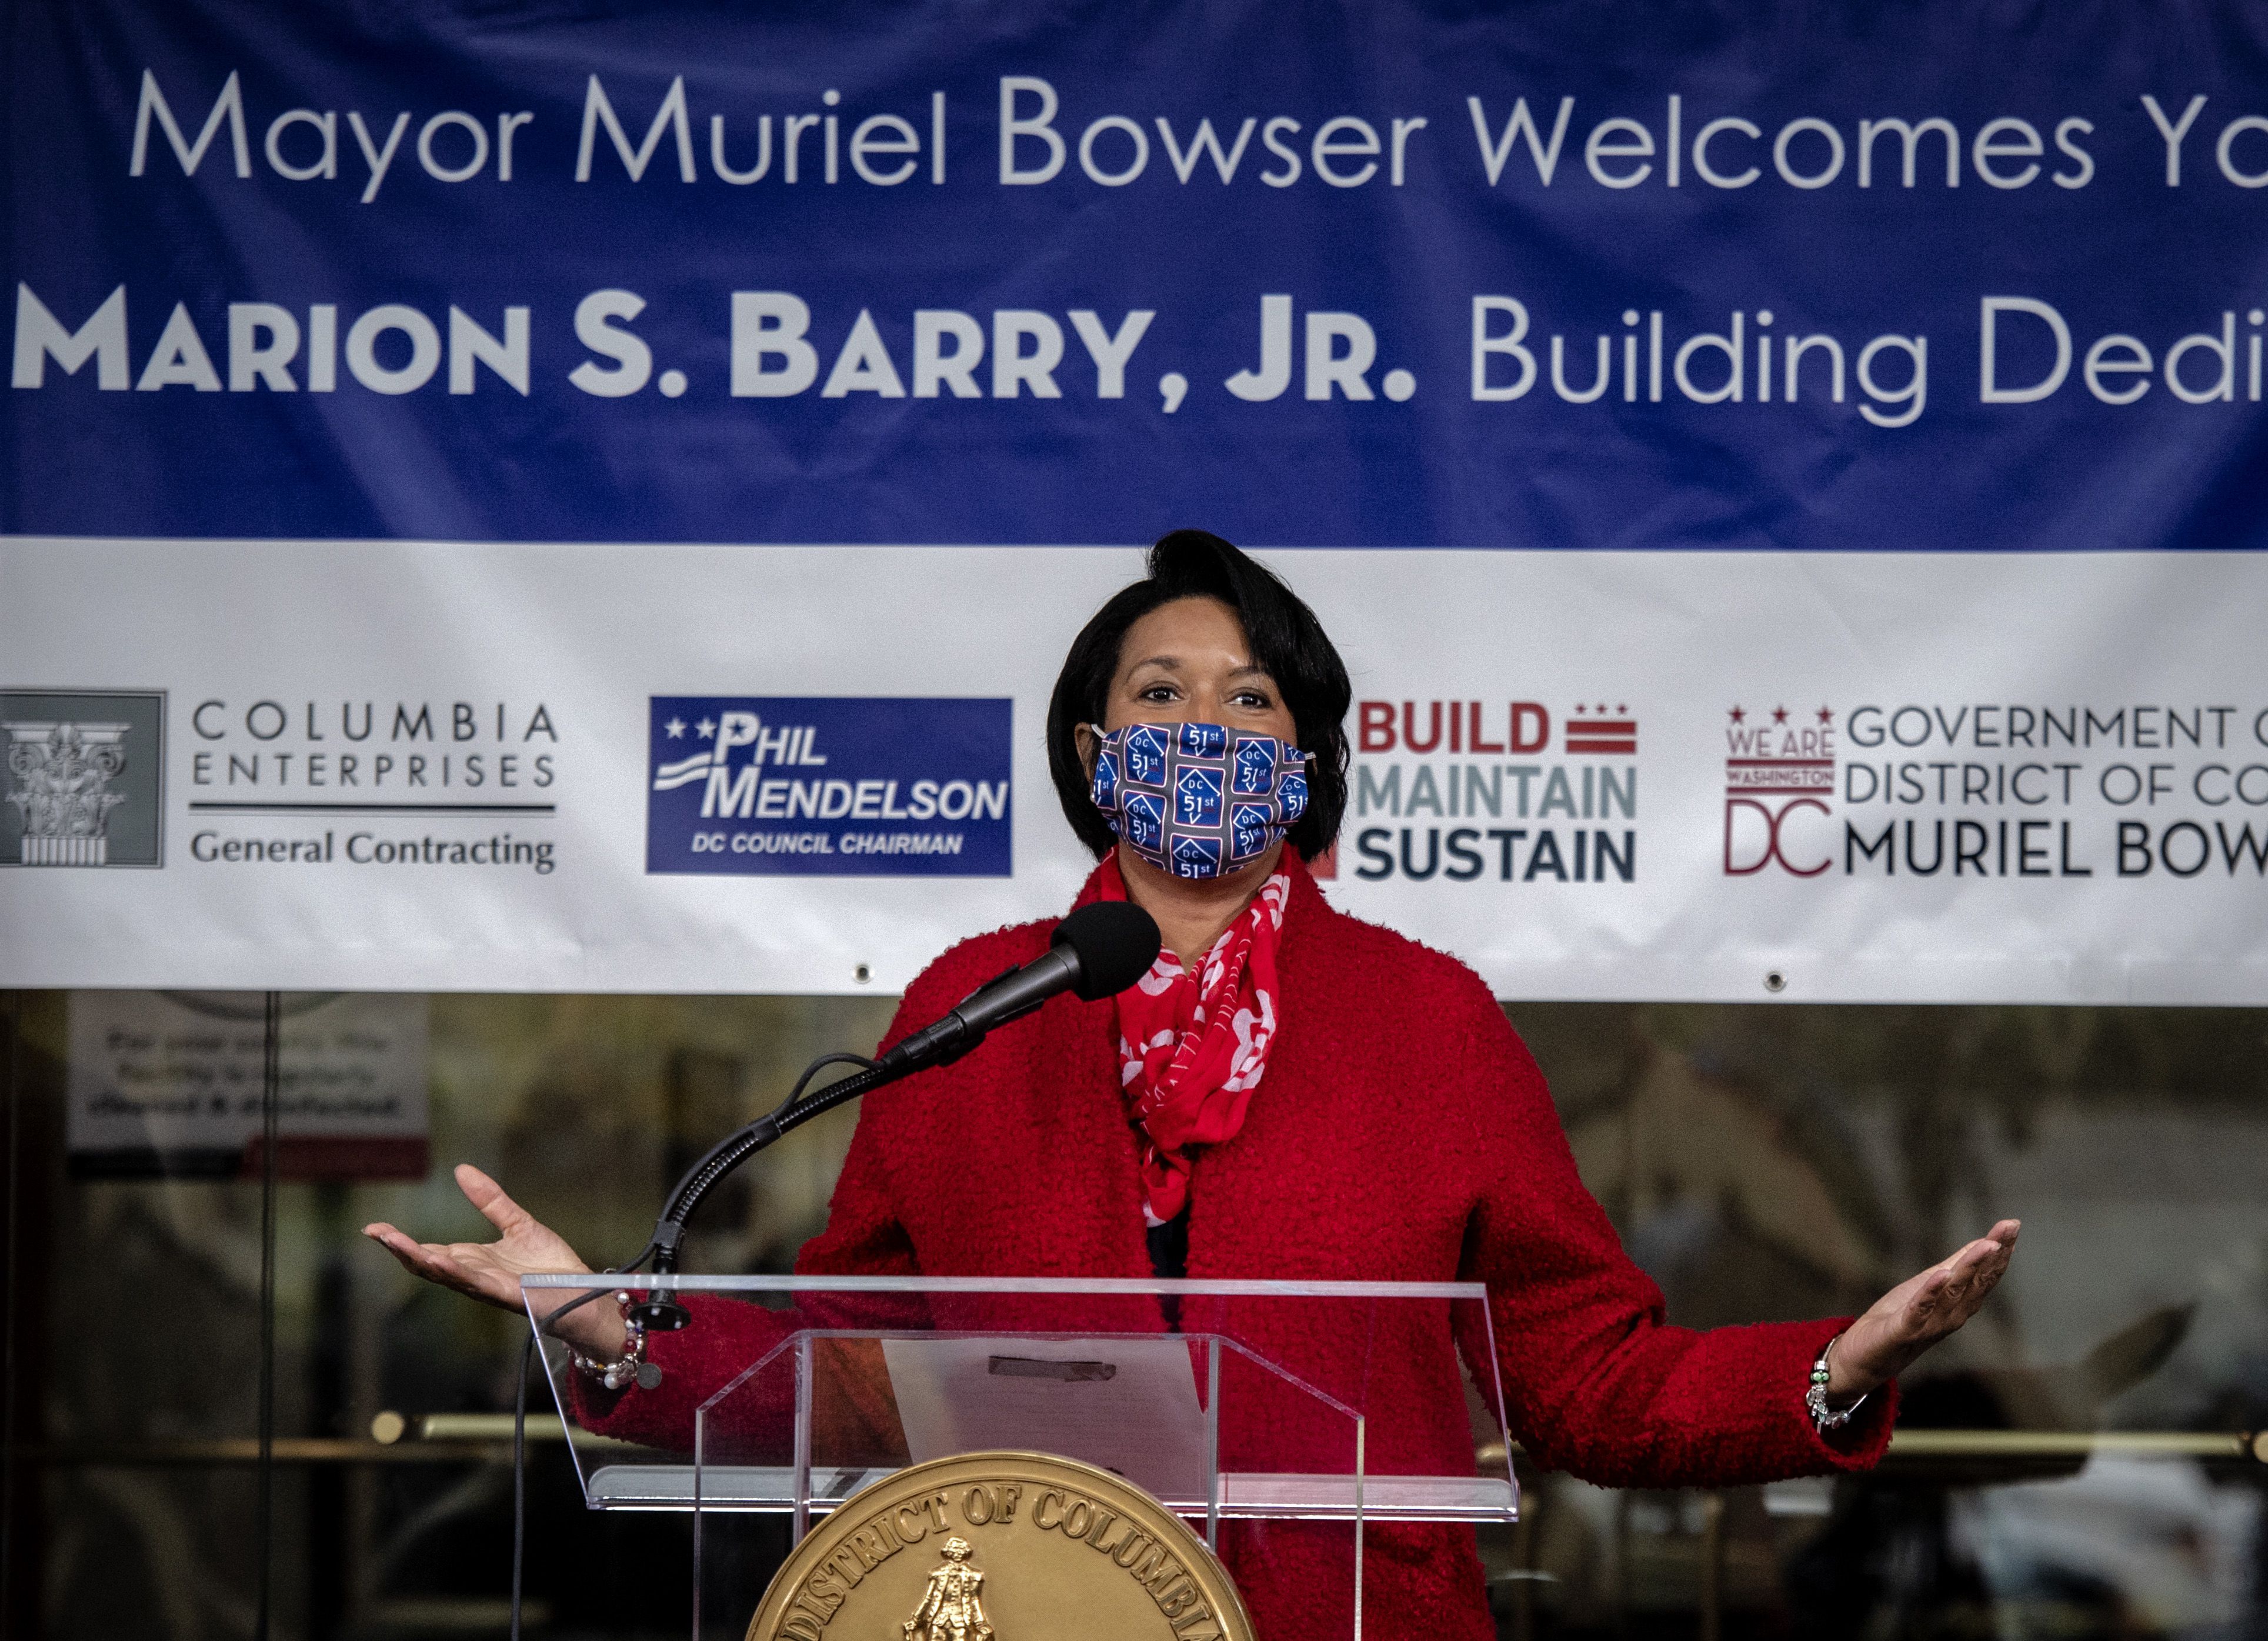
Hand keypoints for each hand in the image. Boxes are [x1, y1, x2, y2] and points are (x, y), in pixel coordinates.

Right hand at [363, 1163, 625, 1359]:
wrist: (582, 1292)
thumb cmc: (550, 1266)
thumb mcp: (518, 1223)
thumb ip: (490, 1200)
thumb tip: (461, 1170)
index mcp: (473, 1260)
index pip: (428, 1250)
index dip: (400, 1241)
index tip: (373, 1228)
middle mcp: (474, 1275)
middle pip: (428, 1264)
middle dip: (400, 1249)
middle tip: (375, 1232)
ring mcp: (488, 1286)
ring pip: (445, 1274)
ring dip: (419, 1259)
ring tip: (396, 1243)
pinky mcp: (507, 1294)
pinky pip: (476, 1283)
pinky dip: (455, 1272)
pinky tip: (438, 1260)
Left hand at [1829, 1219, 2018, 1401]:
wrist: (1865, 1357)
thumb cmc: (1899, 1319)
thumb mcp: (1928, 1284)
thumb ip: (1956, 1267)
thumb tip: (1984, 1242)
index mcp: (1958, 1303)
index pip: (1985, 1275)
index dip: (2000, 1251)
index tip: (2012, 1225)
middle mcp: (1951, 1315)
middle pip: (1976, 1282)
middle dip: (1993, 1255)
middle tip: (2009, 1229)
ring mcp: (1929, 1325)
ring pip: (1954, 1294)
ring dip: (1969, 1268)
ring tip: (1985, 1245)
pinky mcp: (1904, 1331)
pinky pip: (1919, 1311)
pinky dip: (1930, 1293)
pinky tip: (1941, 1275)